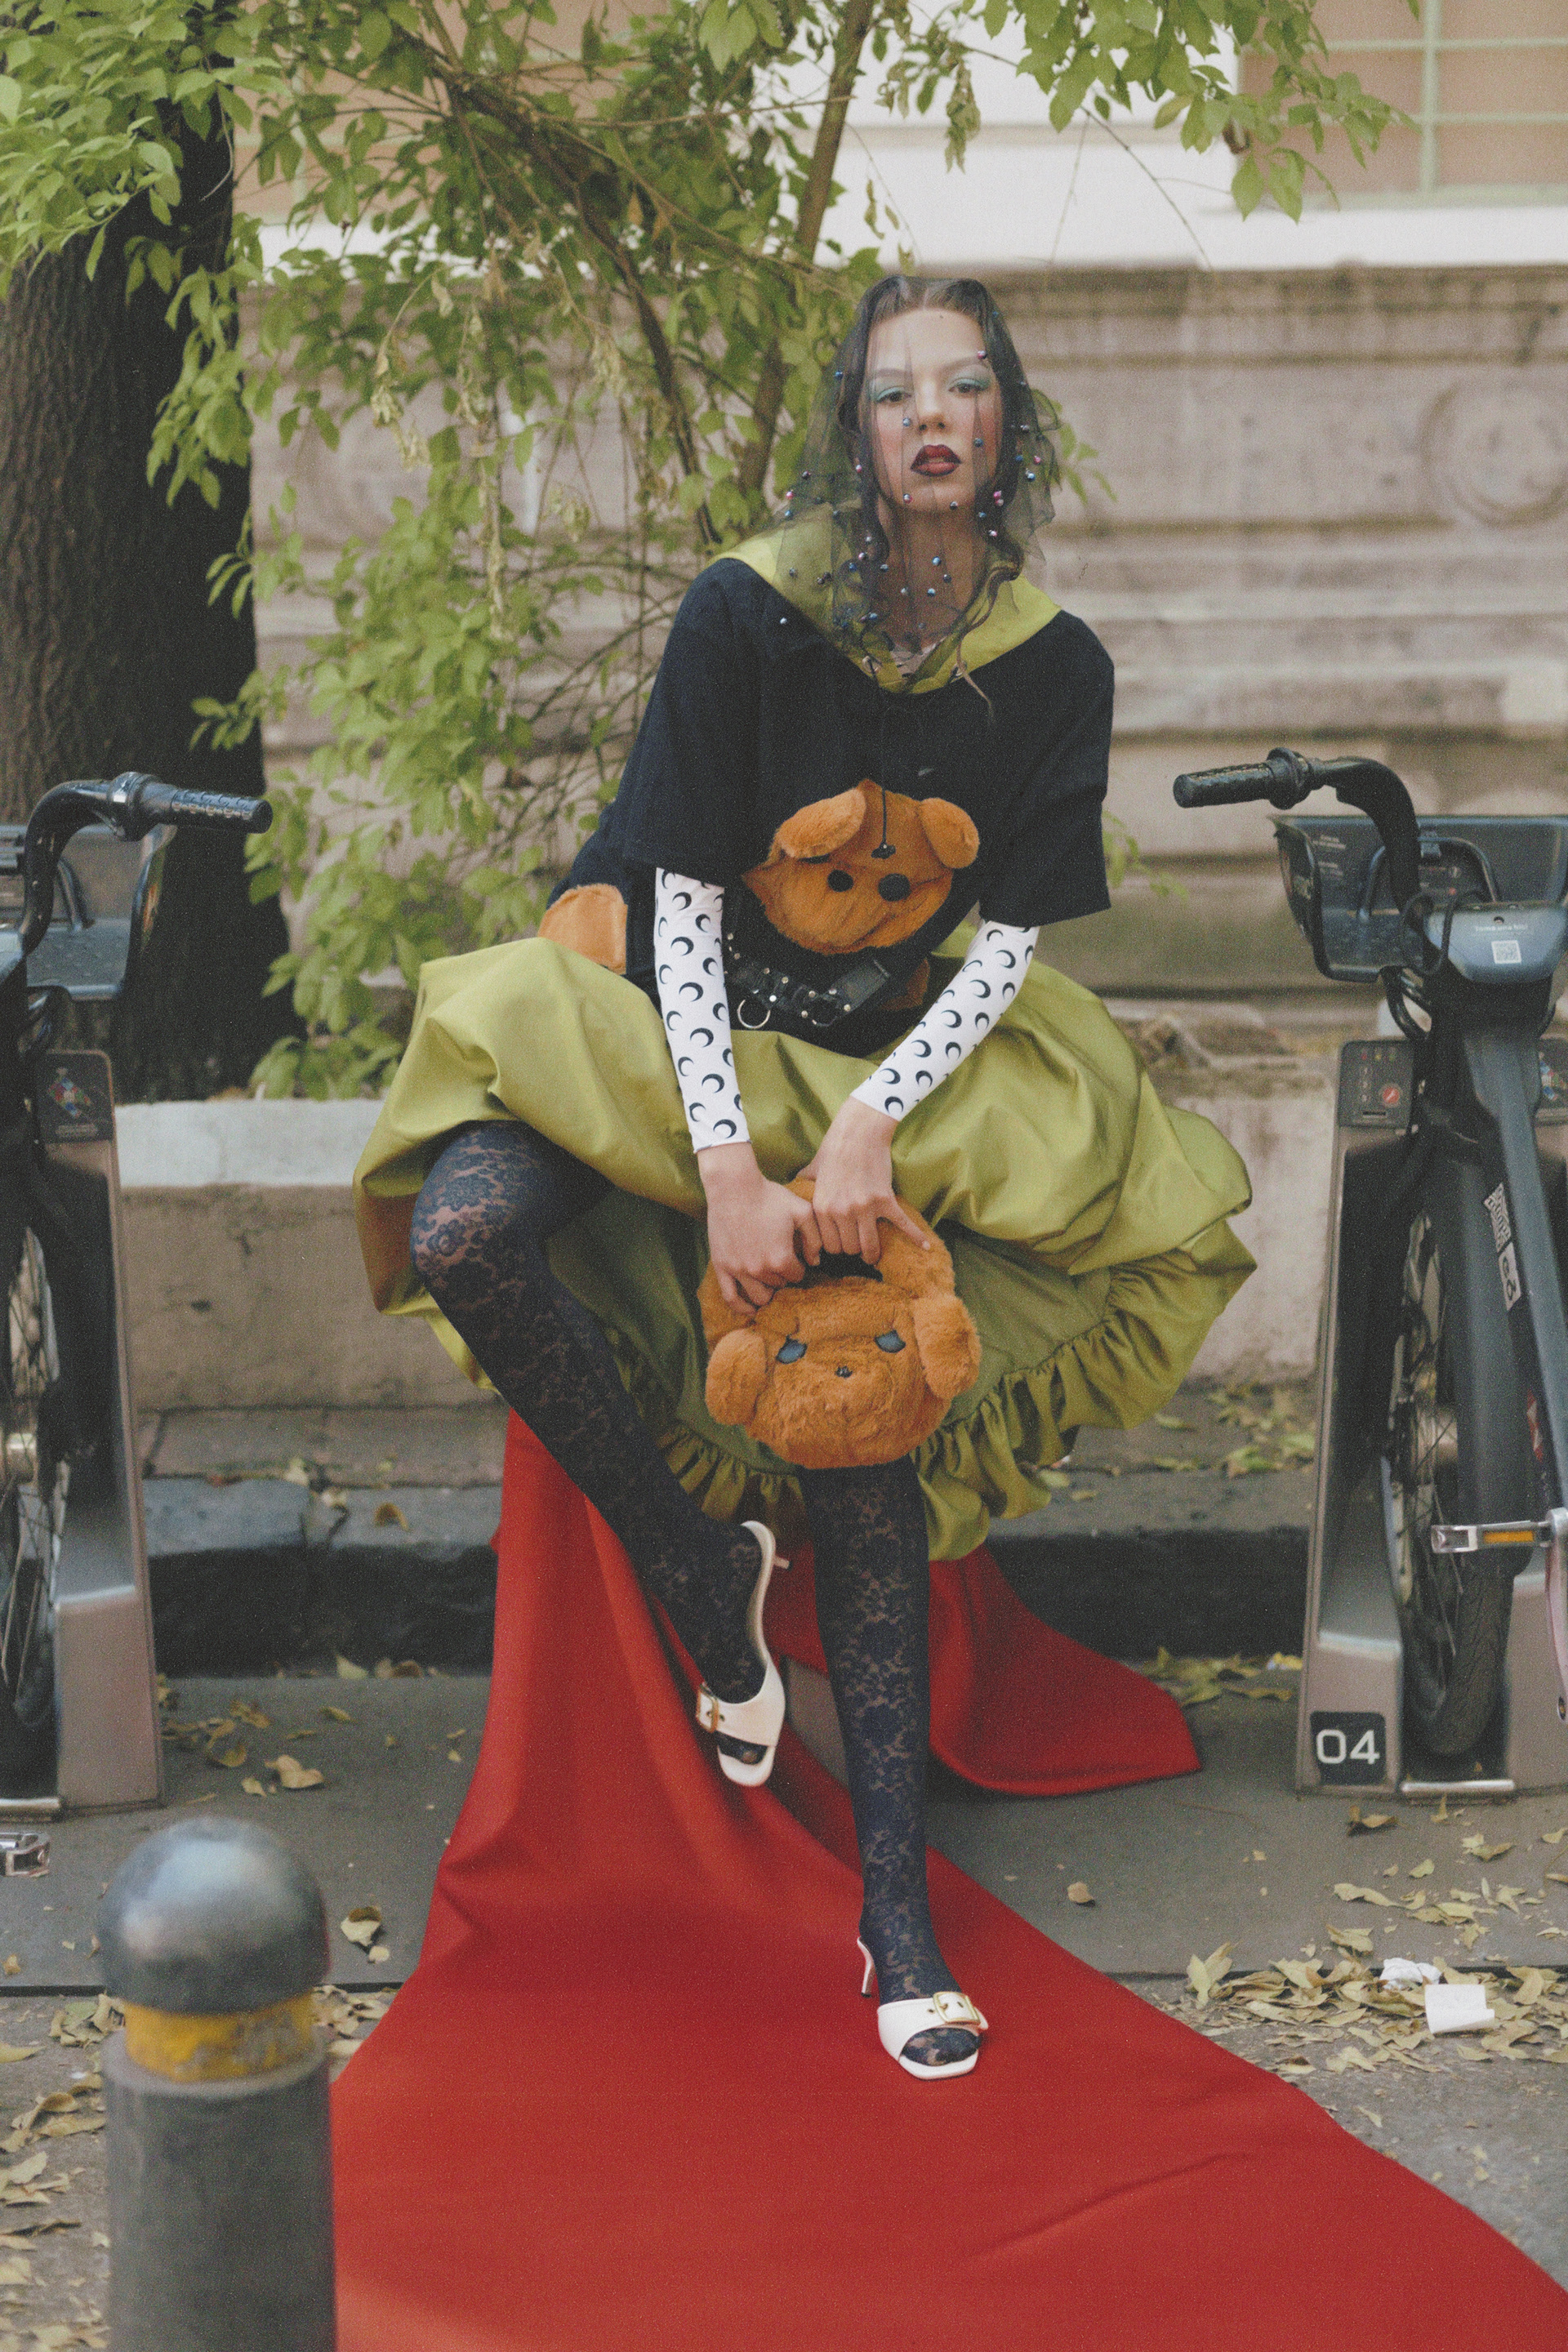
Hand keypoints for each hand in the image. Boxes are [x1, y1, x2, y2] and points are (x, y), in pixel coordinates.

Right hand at [698, 1142, 820, 1313]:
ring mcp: (739, 1270)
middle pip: (779, 1285)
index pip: (797, 1276)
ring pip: (759, 1296)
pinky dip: (742, 1308)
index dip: (798, 1266)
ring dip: (767, 1291)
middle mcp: (760, 1269)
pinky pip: (731, 1298)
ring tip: (769, 1280)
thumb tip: (815, 1261)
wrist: (733, 1187)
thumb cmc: (769, 1196)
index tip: (795, 1256)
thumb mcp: (801, 1210)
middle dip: (783, 1276)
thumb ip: (814, 1237)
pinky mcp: (722, 1267)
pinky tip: (751, 1310)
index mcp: (781, 1258)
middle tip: (781, 1263)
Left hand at [798, 1096, 929, 1263]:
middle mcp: (842, 1211)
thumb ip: (803, 1185)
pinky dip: (915, 1236)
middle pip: (849, 1248)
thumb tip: (793, 1189)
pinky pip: (902, 1224)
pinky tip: (924, 1247)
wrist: (859, 1131)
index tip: (841, 1247)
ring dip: (872, 1253)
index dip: (836, 1247)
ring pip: (869, 1245)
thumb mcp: (812, 1170)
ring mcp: (865, 1207)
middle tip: (856, 1247)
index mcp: (822, 1207)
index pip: (829, 1245)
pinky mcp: (885, 1200)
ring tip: (872, 1256)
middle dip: (853, 1250)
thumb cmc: (834, 1148)